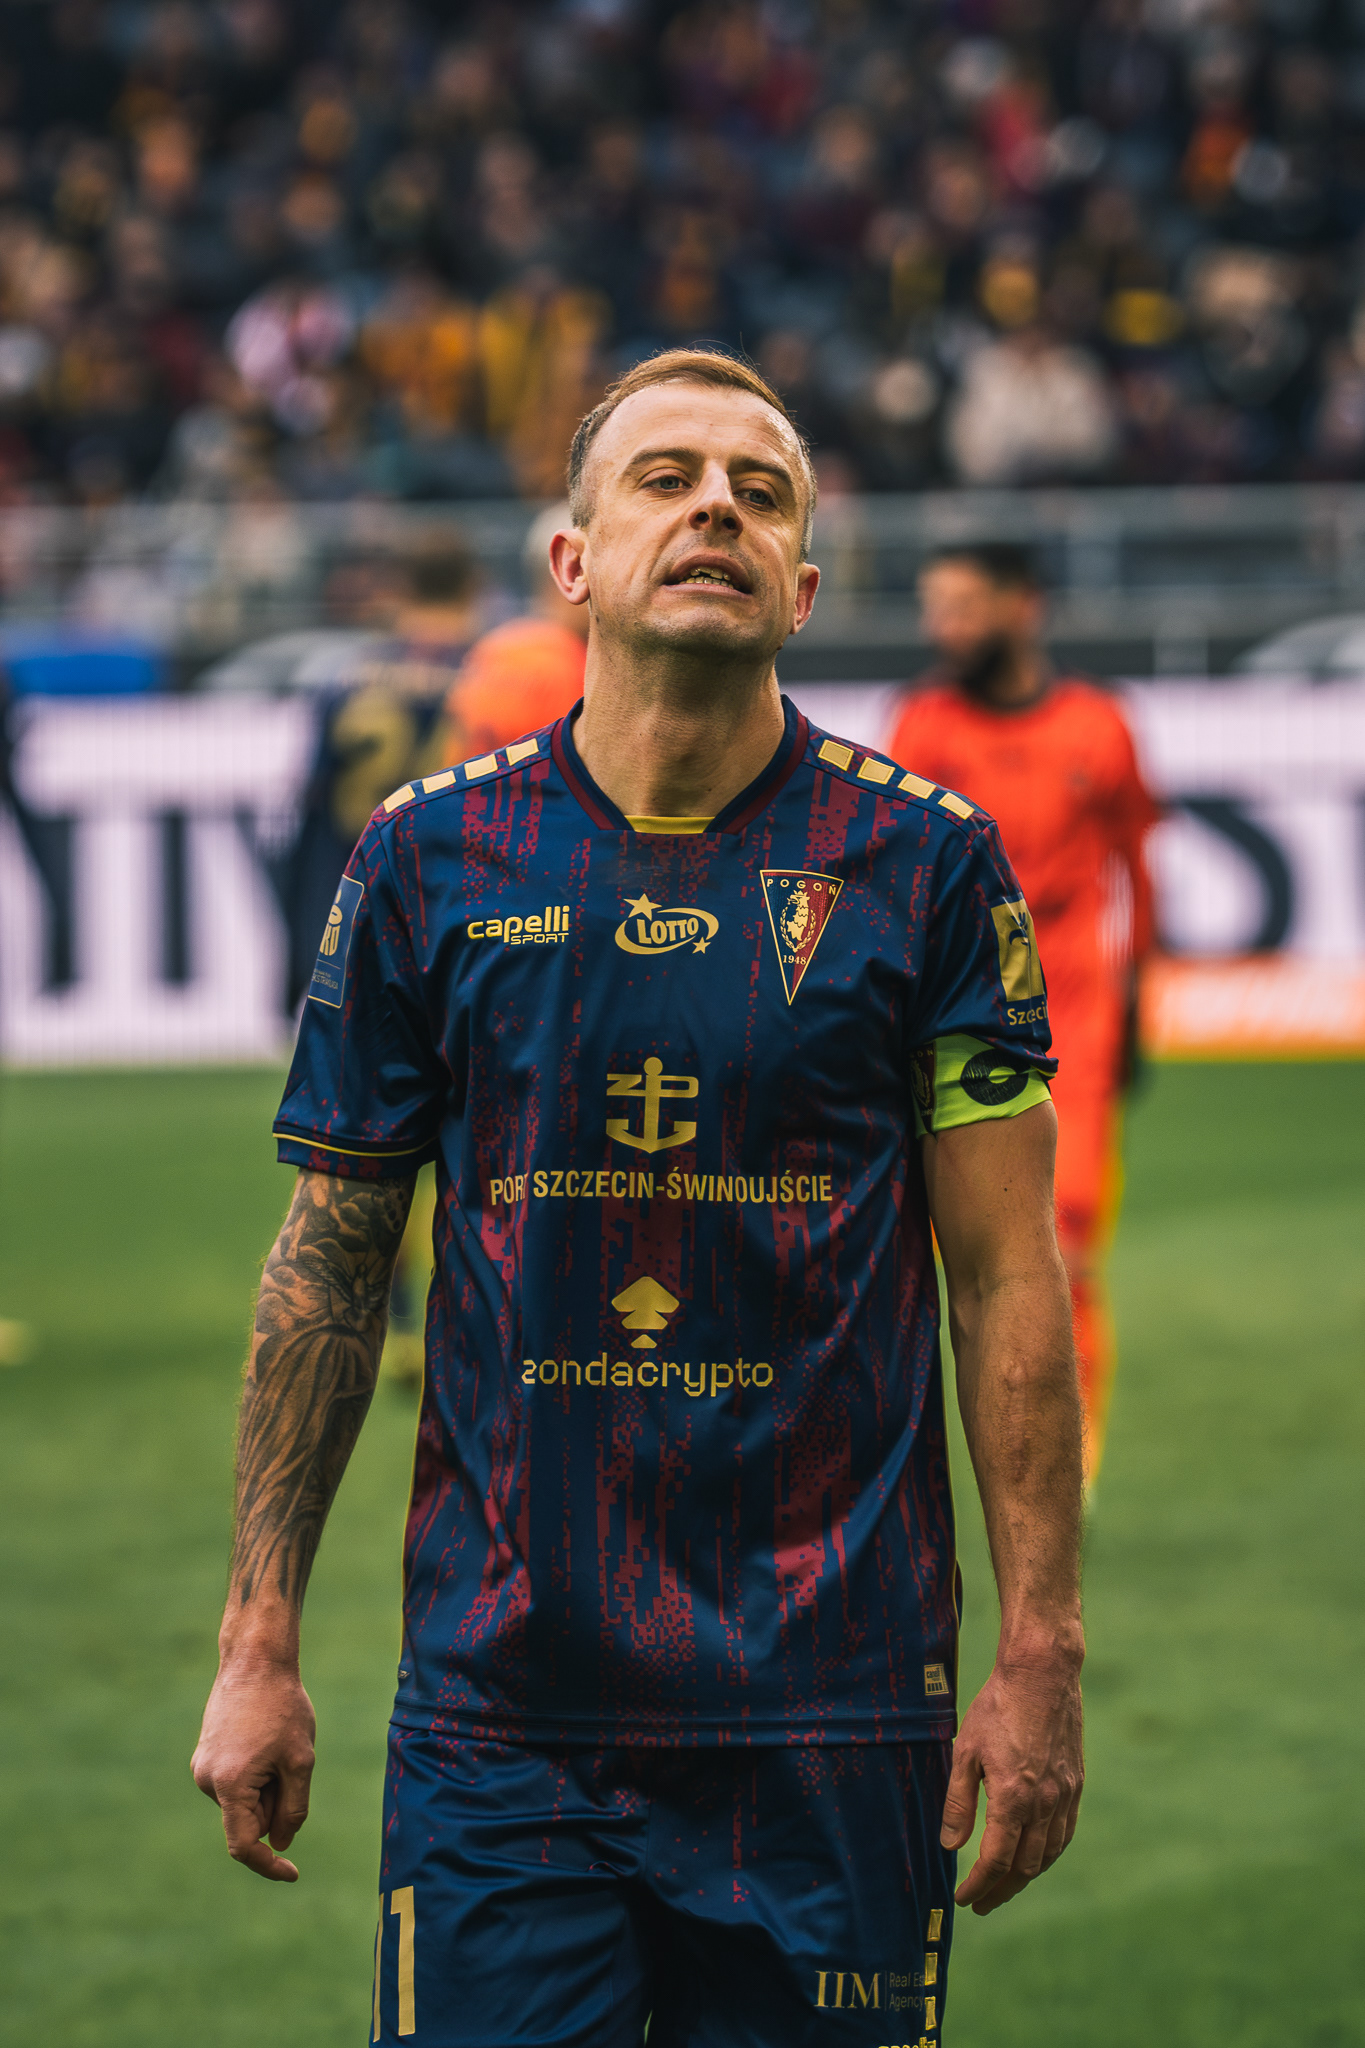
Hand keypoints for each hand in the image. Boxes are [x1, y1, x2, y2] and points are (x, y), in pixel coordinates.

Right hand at [191, 1658, 316, 1881]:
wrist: (254, 1660)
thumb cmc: (282, 1707)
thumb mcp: (300, 1760)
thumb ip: (293, 1810)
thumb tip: (279, 1845)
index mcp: (230, 1785)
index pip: (244, 1845)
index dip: (268, 1865)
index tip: (293, 1873)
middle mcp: (206, 1781)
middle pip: (249, 1820)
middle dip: (276, 1805)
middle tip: (292, 1763)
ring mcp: (202, 1767)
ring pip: (244, 1801)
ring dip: (267, 1786)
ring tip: (275, 1743)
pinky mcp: (204, 1756)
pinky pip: (236, 1783)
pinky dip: (256, 1773)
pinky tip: (264, 1739)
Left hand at [940, 1648, 1083, 1914]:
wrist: (1042, 1674)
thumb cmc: (998, 1707)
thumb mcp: (966, 1750)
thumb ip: (959, 1802)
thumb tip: (951, 1845)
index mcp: (1013, 1798)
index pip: (996, 1861)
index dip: (979, 1885)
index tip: (964, 1898)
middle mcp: (1043, 1804)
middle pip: (1024, 1867)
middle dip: (1000, 1891)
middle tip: (981, 1902)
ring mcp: (1064, 1796)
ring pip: (1048, 1855)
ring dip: (1025, 1878)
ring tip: (1004, 1886)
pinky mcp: (1075, 1785)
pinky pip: (1064, 1834)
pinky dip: (1048, 1854)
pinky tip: (1036, 1857)